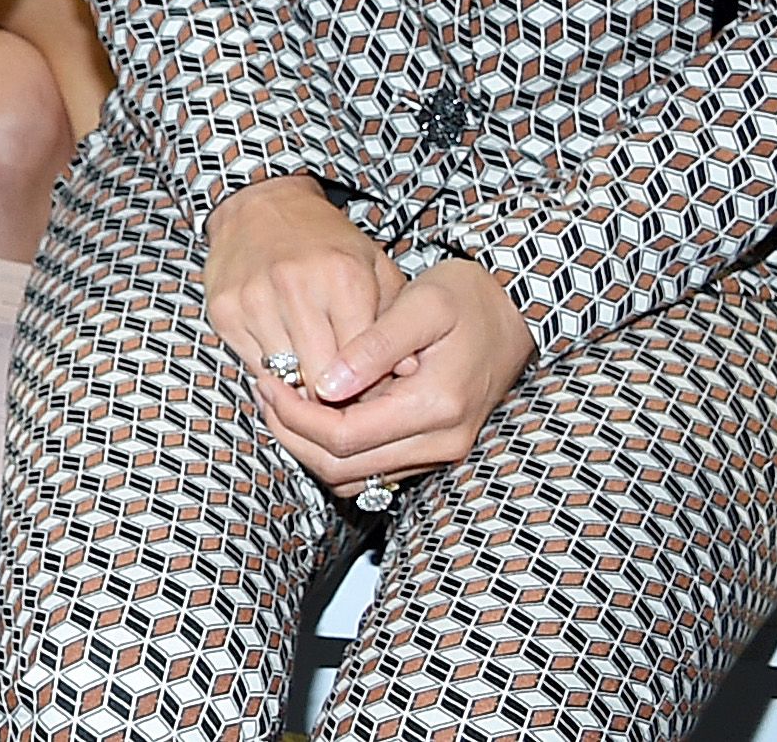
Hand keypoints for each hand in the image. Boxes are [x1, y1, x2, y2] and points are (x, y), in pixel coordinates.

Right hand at [203, 174, 401, 444]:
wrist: (261, 206)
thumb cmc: (326, 243)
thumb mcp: (374, 268)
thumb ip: (394, 321)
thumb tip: (410, 373)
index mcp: (344, 277)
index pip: (359, 364)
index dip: (367, 390)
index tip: (371, 397)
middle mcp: (296, 286)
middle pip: (319, 378)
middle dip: (334, 398)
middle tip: (343, 399)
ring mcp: (255, 299)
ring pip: (284, 378)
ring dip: (301, 386)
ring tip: (315, 378)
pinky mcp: (225, 310)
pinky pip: (253, 365)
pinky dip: (271, 371)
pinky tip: (286, 355)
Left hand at [268, 259, 533, 490]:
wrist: (512, 312)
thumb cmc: (465, 297)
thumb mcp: (421, 305)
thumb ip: (374, 345)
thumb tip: (326, 384)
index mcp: (436, 406)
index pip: (345, 436)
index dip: (295, 415)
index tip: (267, 381)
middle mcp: (442, 441)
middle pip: (344, 468)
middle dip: (293, 435)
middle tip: (264, 391)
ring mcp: (441, 452)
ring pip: (355, 478)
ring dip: (309, 448)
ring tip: (279, 401)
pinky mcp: (434, 450)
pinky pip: (372, 470)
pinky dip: (335, 451)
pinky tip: (312, 412)